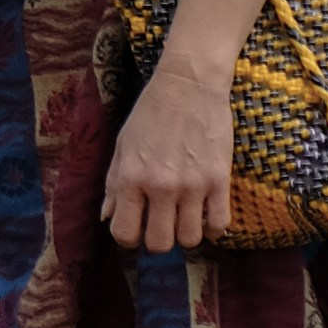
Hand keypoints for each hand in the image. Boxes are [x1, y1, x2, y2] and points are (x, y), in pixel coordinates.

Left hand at [102, 51, 233, 253]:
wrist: (189, 83)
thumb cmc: (151, 112)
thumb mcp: (123, 145)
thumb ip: (113, 184)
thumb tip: (107, 217)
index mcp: (130, 177)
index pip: (124, 234)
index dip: (129, 237)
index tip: (137, 226)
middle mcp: (160, 186)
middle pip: (159, 244)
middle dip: (158, 239)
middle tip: (162, 223)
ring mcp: (192, 184)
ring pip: (190, 239)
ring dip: (186, 233)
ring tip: (186, 217)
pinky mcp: (219, 178)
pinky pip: (220, 223)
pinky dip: (214, 228)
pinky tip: (208, 214)